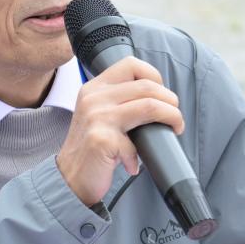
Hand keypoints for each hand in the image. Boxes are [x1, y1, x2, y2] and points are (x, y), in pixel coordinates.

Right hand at [57, 56, 184, 206]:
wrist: (68, 178)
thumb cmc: (91, 148)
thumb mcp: (100, 114)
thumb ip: (121, 102)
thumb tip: (159, 100)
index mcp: (95, 88)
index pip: (131, 65)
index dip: (155, 77)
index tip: (163, 96)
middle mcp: (94, 98)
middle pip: (147, 86)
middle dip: (171, 102)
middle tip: (175, 119)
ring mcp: (97, 117)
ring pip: (149, 106)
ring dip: (171, 118)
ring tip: (174, 129)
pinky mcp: (101, 140)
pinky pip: (135, 143)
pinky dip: (139, 157)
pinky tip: (132, 165)